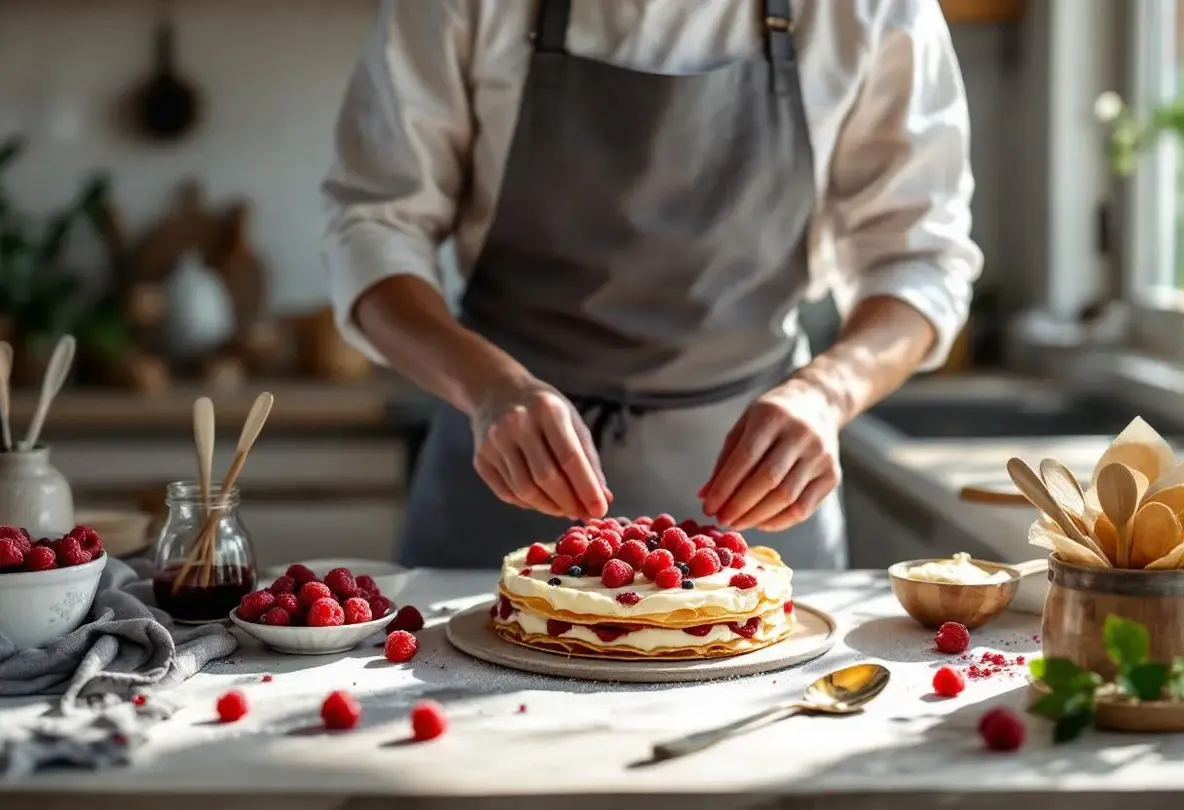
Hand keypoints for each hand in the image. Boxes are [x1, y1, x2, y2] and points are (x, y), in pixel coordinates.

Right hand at [470, 376, 610, 519]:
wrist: (496, 392)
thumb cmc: (543, 409)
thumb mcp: (571, 421)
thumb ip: (588, 460)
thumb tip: (603, 499)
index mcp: (547, 409)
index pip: (569, 457)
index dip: (586, 488)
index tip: (600, 510)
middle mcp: (517, 422)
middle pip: (546, 477)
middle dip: (568, 503)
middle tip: (582, 513)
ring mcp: (494, 441)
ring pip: (525, 490)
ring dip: (550, 508)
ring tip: (565, 509)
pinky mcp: (480, 458)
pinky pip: (508, 494)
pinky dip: (530, 504)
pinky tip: (542, 501)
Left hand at [699, 380, 841, 530]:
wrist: (819, 403)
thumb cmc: (773, 417)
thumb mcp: (745, 425)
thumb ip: (726, 459)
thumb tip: (705, 496)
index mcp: (772, 415)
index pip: (746, 457)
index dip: (725, 487)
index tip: (708, 507)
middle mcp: (800, 434)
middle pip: (768, 479)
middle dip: (740, 505)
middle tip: (722, 520)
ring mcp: (820, 455)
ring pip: (787, 497)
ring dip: (757, 517)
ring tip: (738, 523)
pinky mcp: (832, 475)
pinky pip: (804, 507)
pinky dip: (780, 521)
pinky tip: (761, 523)